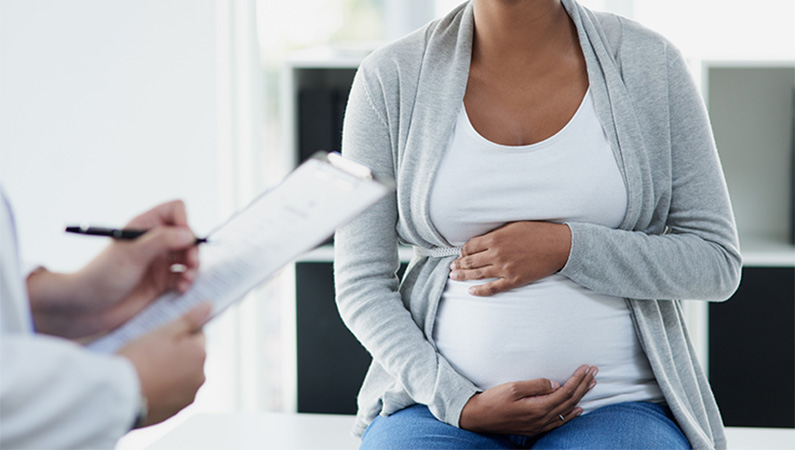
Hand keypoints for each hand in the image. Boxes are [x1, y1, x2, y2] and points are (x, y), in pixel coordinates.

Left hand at [28, 200, 200, 337]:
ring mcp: (159, 262)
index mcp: (144, 226)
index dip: (184, 221)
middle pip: (187, 236)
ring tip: (187, 279)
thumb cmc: (102, 276)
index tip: (185, 238)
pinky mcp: (162, 282)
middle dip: (193, 249)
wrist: (86, 308)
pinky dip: (187, 282)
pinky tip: (181, 289)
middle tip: (191, 264)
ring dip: (193, 267)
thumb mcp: (132, 255)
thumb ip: (161, 241)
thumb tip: (189, 234)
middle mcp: (154, 242)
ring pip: (189, 257)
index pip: (174, 211)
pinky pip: (184, 277)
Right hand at [118, 302, 209, 427]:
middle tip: (149, 352)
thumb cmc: (138, 360)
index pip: (197, 336)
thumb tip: (209, 306)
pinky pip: (171, 394)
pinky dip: (162, 389)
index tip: (161, 336)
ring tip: (144, 370)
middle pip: (190, 357)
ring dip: (169, 372)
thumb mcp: (162, 332)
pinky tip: (144, 385)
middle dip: (175, 353)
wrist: (116, 397)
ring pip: (181, 377)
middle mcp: (199, 378)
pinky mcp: (173, 413)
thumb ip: (189, 319)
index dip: (179, 333)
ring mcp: (187, 397)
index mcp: (200, 355)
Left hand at [449, 221, 570, 295]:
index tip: (459, 254)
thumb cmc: (538, 232)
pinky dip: (480, 291)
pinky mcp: (514, 280)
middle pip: (470, 261)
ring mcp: (505, 268)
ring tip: (453, 276)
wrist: (559, 246)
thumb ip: (496, 233)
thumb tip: (482, 240)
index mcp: (496, 238)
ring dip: (463, 276)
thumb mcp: (513, 225)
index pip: (470, 246)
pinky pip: (493, 288)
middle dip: (458, 264)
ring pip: (477, 275)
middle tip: (451, 267)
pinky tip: (471, 291)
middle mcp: (497, 254)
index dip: (462, 251)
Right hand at [459, 365, 597, 435]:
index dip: (578, 380)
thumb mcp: (513, 388)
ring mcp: (539, 425)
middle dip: (583, 385)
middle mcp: (542, 419)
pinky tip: (577, 410)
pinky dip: (570, 414)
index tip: (587, 368)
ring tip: (591, 385)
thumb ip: (536, 385)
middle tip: (594, 372)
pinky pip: (559, 421)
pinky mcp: (534, 427)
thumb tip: (555, 384)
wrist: (478, 417)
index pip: (565, 392)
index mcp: (538, 407)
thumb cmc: (493, 400)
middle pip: (569, 400)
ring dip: (580, 397)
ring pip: (566, 410)